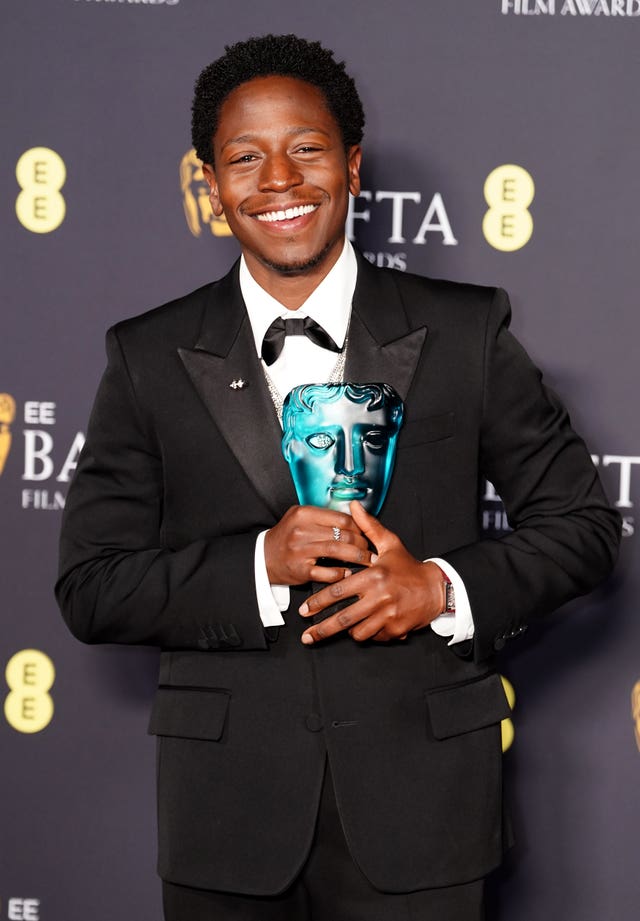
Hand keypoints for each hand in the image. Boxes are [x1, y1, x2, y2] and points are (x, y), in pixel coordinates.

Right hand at [264, 505, 373, 585]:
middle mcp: (301, 530)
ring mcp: (300, 551)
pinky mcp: (301, 570)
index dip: (359, 527)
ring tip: (367, 561)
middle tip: (370, 549)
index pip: (342, 518)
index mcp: (304, 514)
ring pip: (338, 551)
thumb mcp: (299, 518)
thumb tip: (355, 517)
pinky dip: (342, 573)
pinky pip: (328, 572)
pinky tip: (348, 572)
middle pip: (343, 534)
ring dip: (358, 557)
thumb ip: (323, 516)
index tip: (366, 534)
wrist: (263, 558)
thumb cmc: (286, 537)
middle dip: (362, 543)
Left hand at [299, 501, 444, 643]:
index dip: (318, 602)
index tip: (304, 610)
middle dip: (321, 629)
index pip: (338, 591)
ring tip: (337, 629)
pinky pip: (373, 637)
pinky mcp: (395, 630)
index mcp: (374, 577)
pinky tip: (363, 628)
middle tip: (306, 636)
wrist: (436, 589)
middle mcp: (380, 598)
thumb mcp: (390, 543)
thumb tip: (353, 506)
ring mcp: (388, 617)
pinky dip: (366, 634)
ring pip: (357, 632)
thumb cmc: (409, 567)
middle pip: (343, 619)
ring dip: (346, 632)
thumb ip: (368, 526)